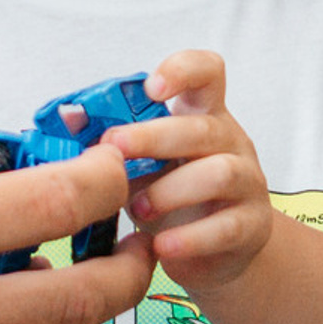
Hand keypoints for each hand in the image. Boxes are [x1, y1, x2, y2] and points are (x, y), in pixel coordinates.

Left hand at [106, 51, 271, 297]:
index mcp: (202, 115)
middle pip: (202, 127)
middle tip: (115, 150)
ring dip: (171, 191)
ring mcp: (248, 183)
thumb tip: (69, 117)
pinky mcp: (253, 225)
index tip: (151, 88)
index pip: (207, 72)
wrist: (216, 253)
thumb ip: (114, 143)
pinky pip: (226, 228)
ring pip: (219, 173)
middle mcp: (230, 142)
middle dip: (153, 137)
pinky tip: (161, 246)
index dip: (182, 70)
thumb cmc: (173, 198)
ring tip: (138, 210)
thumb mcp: (142, 165)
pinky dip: (190, 238)